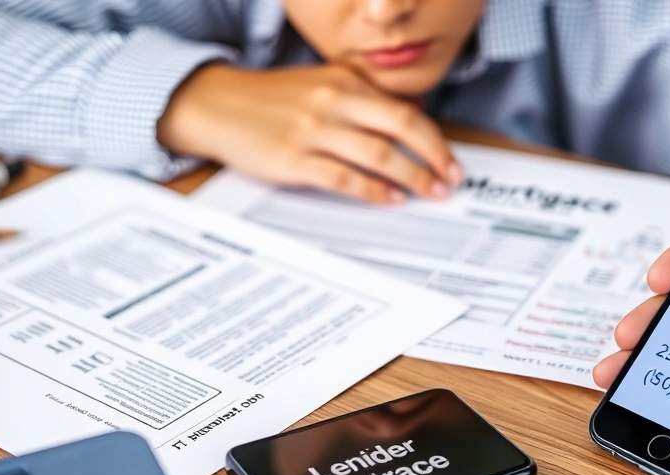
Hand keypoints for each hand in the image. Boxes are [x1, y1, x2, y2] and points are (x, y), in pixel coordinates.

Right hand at [157, 63, 462, 202]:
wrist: (217, 105)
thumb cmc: (273, 100)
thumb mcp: (322, 85)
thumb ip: (361, 101)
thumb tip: (408, 126)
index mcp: (345, 81)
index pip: (404, 111)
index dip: (435, 139)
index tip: (451, 160)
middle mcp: (334, 101)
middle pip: (401, 128)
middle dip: (434, 157)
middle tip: (451, 180)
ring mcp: (314, 130)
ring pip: (378, 155)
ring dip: (411, 178)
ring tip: (429, 193)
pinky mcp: (294, 159)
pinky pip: (344, 177)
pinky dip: (373, 190)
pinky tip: (390, 199)